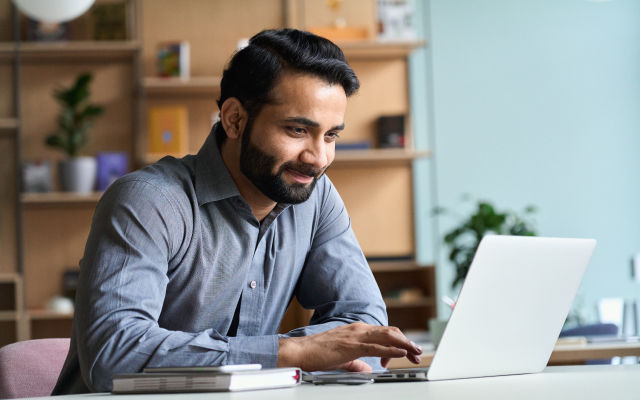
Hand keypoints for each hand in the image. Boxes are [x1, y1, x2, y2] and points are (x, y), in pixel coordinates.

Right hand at [277, 322, 421, 371]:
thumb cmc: (317, 354)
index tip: (406, 353)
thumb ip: (357, 363)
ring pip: (387, 336)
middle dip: (407, 342)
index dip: (398, 342)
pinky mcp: (352, 346)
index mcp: (357, 331)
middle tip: (418, 352)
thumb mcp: (343, 359)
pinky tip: (401, 353)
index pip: (384, 333)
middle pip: (390, 332)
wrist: (301, 351)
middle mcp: (359, 329)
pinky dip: (391, 349)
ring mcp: (356, 335)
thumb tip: (368, 369)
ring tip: (416, 351)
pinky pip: (376, 346)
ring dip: (404, 344)